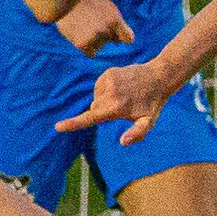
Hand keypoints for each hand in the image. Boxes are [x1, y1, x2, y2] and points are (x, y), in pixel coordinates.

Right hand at [54, 0, 132, 54]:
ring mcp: (94, 38)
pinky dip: (88, 47)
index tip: (120, 35)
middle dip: (109, 34)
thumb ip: (118, 23)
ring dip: (96, 40)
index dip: (124, 36)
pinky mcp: (82, 44)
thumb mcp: (108, 7)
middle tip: (96, 21)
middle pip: (114, 40)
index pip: (128, 38)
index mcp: (115, 20)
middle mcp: (106, 30)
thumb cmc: (90, 4)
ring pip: (101, 46)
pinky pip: (91, 53)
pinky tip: (82, 35)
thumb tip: (125, 41)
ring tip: (86, 25)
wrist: (66, 0)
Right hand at [54, 62, 169, 144]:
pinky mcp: (108, 72)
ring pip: (95, 98)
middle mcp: (110, 93)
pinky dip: (105, 91)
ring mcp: (108, 80)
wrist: (158, 77)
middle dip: (102, 112)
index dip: (73, 124)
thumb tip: (122, 142)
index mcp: (116, 107)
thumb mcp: (148, 122)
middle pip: (94, 109)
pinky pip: (99, 87)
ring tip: (123, 98)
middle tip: (122, 109)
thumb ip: (137, 134)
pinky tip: (120, 89)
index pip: (90, 118)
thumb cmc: (153, 103)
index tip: (58, 127)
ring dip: (104, 101)